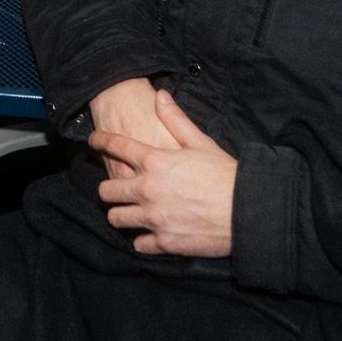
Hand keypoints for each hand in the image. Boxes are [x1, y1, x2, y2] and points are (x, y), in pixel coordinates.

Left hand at [90, 90, 236, 256]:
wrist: (249, 211)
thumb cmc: (226, 174)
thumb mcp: (201, 142)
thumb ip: (176, 120)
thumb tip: (160, 96)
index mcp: (154, 162)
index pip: (115, 147)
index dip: (99, 141)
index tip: (92, 142)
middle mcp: (147, 190)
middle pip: (106, 191)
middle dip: (109, 189)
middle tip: (117, 189)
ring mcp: (153, 218)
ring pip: (116, 218)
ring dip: (122, 215)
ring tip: (130, 212)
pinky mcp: (164, 243)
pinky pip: (138, 244)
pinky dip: (142, 240)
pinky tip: (149, 233)